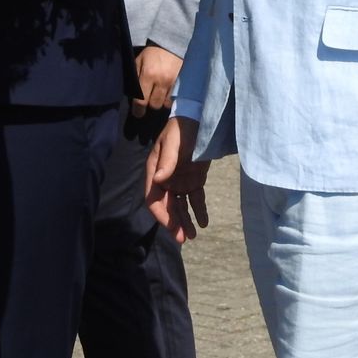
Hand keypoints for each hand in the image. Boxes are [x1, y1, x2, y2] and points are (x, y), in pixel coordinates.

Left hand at [132, 43, 183, 117]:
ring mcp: (173, 83)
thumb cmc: (153, 53)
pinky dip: (170, 98)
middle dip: (150, 104)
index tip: (138, 113)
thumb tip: (132, 93)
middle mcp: (161, 81)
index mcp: (148, 75)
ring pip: (166, 104)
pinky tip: (168, 93)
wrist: (172, 43)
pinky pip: (175, 98)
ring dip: (161, 102)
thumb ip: (135, 76)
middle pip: (154, 105)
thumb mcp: (139, 61)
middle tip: (149, 98)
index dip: (138, 110)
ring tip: (159, 95)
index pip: (141, 101)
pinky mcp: (182, 83)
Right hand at [145, 116, 209, 243]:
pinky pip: (195, 199)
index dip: (161, 214)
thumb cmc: (182, 129)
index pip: (154, 198)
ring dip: (185, 221)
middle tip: (183, 238)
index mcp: (155, 171)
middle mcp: (166, 179)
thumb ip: (168, 161)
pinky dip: (199, 211)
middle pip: (168, 206)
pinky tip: (204, 222)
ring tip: (193, 235)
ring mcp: (180, 181)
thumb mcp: (173, 143)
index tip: (170, 226)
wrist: (199, 119)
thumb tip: (158, 179)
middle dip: (174, 223)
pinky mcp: (194, 180)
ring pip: (181, 206)